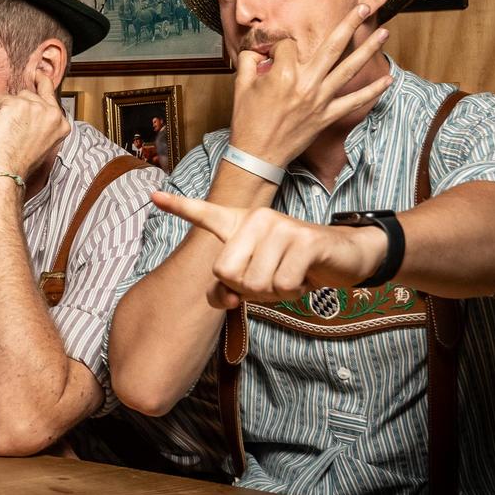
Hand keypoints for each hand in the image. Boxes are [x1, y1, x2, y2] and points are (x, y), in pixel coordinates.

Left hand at [0, 68, 70, 177]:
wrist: (5, 173)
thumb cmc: (17, 163)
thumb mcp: (40, 140)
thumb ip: (40, 122)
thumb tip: (29, 105)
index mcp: (61, 124)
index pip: (51, 94)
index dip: (43, 82)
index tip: (40, 74)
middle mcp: (52, 113)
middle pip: (29, 93)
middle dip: (16, 106)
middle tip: (10, 129)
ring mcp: (35, 107)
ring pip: (14, 96)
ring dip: (4, 111)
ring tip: (5, 134)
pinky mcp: (16, 105)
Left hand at [151, 191, 383, 308]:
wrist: (341, 257)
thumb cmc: (291, 266)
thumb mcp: (257, 279)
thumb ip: (230, 289)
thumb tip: (223, 298)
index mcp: (240, 224)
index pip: (204, 213)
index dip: (179, 206)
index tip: (153, 196)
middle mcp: (257, 218)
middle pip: (228, 273)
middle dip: (249, 290)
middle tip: (272, 278)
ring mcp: (281, 226)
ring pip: (257, 283)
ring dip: (276, 293)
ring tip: (290, 275)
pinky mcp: (305, 240)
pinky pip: (284, 284)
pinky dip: (295, 291)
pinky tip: (305, 276)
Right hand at [228, 4, 390, 167]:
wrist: (257, 154)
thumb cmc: (247, 120)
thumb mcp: (241, 85)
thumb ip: (250, 60)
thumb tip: (261, 50)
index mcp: (283, 74)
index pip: (288, 46)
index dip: (278, 47)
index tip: (270, 57)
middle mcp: (306, 84)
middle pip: (332, 46)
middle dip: (349, 23)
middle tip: (364, 6)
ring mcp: (320, 100)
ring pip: (349, 69)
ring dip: (369, 49)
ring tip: (384, 33)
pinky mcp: (327, 116)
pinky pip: (354, 102)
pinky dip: (372, 91)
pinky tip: (388, 80)